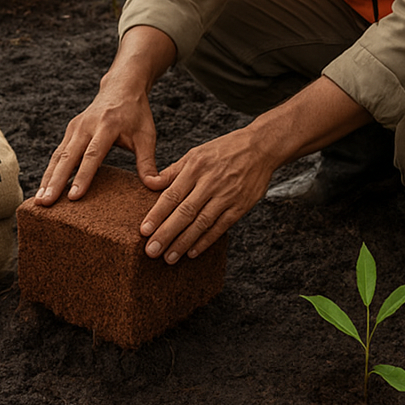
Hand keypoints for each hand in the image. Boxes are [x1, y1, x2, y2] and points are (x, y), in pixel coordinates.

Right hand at [36, 27, 175, 204]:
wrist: (122, 87)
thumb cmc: (136, 113)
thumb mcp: (147, 135)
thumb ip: (148, 161)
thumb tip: (154, 186)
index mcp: (108, 125)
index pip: (93, 154)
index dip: (83, 176)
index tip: (74, 197)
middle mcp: (87, 125)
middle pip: (69, 156)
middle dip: (56, 180)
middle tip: (45, 202)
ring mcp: (75, 127)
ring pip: (58, 155)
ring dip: (48, 178)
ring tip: (39, 201)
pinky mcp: (70, 131)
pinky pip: (57, 153)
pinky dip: (49, 171)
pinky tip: (43, 188)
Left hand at [138, 128, 274, 263]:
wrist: (261, 147)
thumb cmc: (225, 149)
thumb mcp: (197, 153)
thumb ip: (173, 171)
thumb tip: (149, 183)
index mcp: (197, 167)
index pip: (172, 194)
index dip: (157, 214)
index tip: (143, 231)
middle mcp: (211, 182)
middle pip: (185, 212)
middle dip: (166, 233)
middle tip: (150, 251)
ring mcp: (227, 195)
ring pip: (202, 223)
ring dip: (184, 242)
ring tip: (169, 257)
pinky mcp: (241, 206)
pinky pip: (221, 227)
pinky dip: (206, 240)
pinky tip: (192, 252)